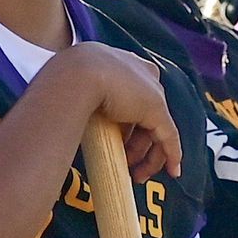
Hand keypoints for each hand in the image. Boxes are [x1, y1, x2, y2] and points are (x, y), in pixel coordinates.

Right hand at [61, 42, 183, 187]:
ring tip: (134, 173)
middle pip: (145, 116)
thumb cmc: (64, 82)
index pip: (131, 97)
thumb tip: (65, 120)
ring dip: (148, 156)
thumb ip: (81, 102)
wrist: (73, 76)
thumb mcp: (74, 90)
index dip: (129, 126)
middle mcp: (139, 73)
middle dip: (138, 146)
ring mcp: (149, 90)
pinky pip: (169, 136)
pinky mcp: (156, 108)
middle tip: (128, 165)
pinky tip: (172, 171)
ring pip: (156, 129)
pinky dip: (172, 155)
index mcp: (118, 64)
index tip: (122, 146)